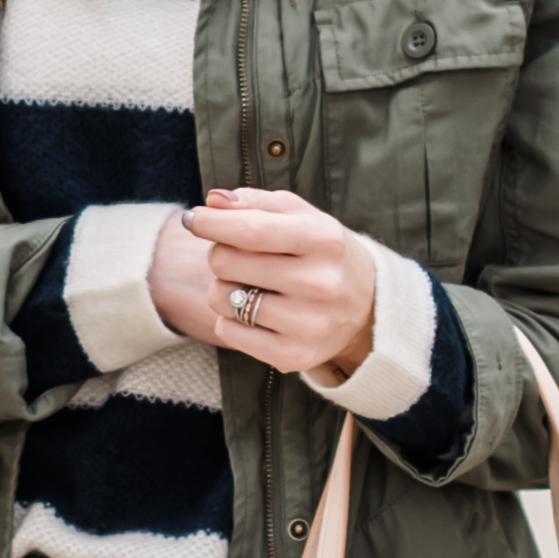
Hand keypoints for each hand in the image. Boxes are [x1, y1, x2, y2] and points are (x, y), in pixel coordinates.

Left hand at [171, 186, 378, 379]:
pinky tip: (255, 313)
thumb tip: (213, 201)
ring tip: (250, 285)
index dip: (210, 223)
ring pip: (221, 298)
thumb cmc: (320, 252)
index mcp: (324, 240)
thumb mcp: (301, 216)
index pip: (250, 230)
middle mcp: (320, 283)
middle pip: (226, 262)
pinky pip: (227, 332)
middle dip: (220, 253)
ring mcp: (308, 324)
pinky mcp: (293, 356)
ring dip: (223, 287)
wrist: (366, 307)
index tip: (192, 218)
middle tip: (239, 256)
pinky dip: (229, 318)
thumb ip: (256, 203)